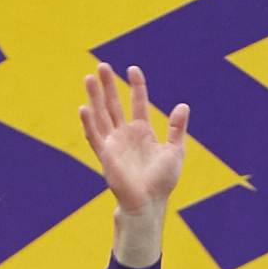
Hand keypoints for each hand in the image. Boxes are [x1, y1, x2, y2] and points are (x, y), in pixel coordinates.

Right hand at [78, 64, 189, 215]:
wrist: (149, 203)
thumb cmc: (162, 182)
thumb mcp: (174, 151)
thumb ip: (176, 128)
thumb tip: (183, 105)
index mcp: (141, 132)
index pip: (137, 103)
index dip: (136, 86)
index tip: (133, 69)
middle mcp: (125, 135)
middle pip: (113, 104)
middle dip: (108, 85)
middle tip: (102, 65)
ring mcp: (113, 144)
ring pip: (101, 115)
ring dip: (94, 97)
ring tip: (89, 77)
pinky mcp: (105, 156)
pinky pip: (95, 136)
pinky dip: (88, 123)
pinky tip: (84, 107)